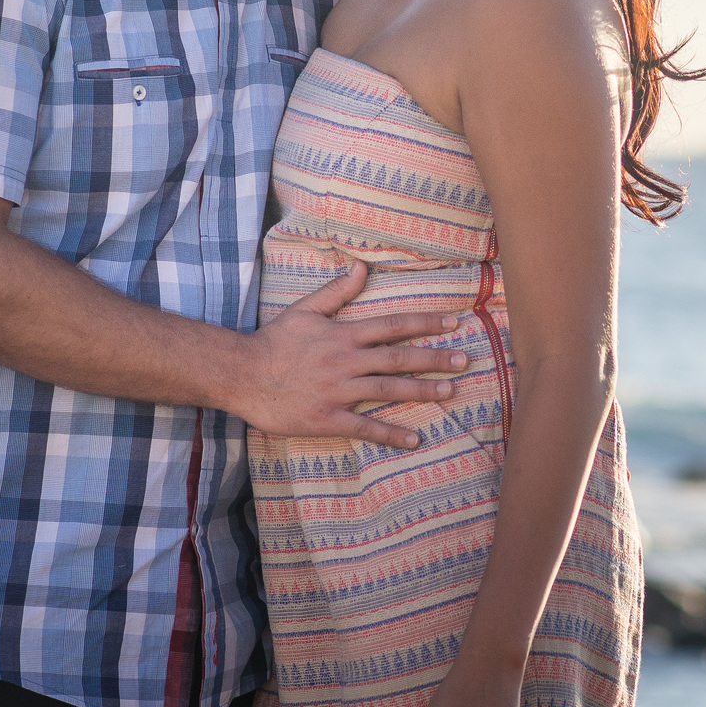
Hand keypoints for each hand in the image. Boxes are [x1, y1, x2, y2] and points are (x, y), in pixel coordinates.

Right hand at [235, 261, 466, 449]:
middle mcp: (345, 362)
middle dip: (434, 359)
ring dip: (421, 392)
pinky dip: (390, 433)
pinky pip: (364, 426)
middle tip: (464, 360)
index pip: (392, 326)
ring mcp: (337, 392)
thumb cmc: (274, 342)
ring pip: (387, 390)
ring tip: (450, 393)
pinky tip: (414, 439)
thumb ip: (336, 292)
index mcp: (342, 335)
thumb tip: (361, 267)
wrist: (241, 375)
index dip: (424, 323)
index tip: (452, 323)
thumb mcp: (304, 310)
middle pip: (398, 359)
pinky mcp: (327, 419)